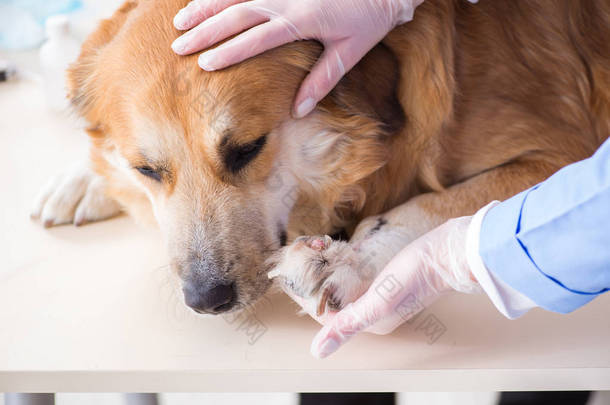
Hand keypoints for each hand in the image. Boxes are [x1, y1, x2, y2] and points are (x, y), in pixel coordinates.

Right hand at [171, 0, 423, 117]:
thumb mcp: (350, 53)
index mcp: (302, 20)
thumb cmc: (369, 20)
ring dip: (206, 5)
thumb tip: (299, 111)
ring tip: (180, 19)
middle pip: (238, 13)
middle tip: (179, 44)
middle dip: (206, 29)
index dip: (230, 51)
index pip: (257, 38)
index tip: (205, 64)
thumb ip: (323, 80)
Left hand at [308, 216, 481, 357]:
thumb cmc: (414, 276)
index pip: (329, 315)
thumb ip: (347, 324)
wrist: (448, 253)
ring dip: (331, 274)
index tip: (293, 275)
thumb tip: (317, 352)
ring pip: (347, 288)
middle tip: (302, 257)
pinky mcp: (393, 280)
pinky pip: (361, 278)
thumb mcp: (377, 301)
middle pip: (337, 301)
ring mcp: (387, 296)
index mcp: (372, 322)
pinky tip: (343, 256)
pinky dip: (348, 268)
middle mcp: (378, 312)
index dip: (309, 297)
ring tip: (316, 253)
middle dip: (318, 283)